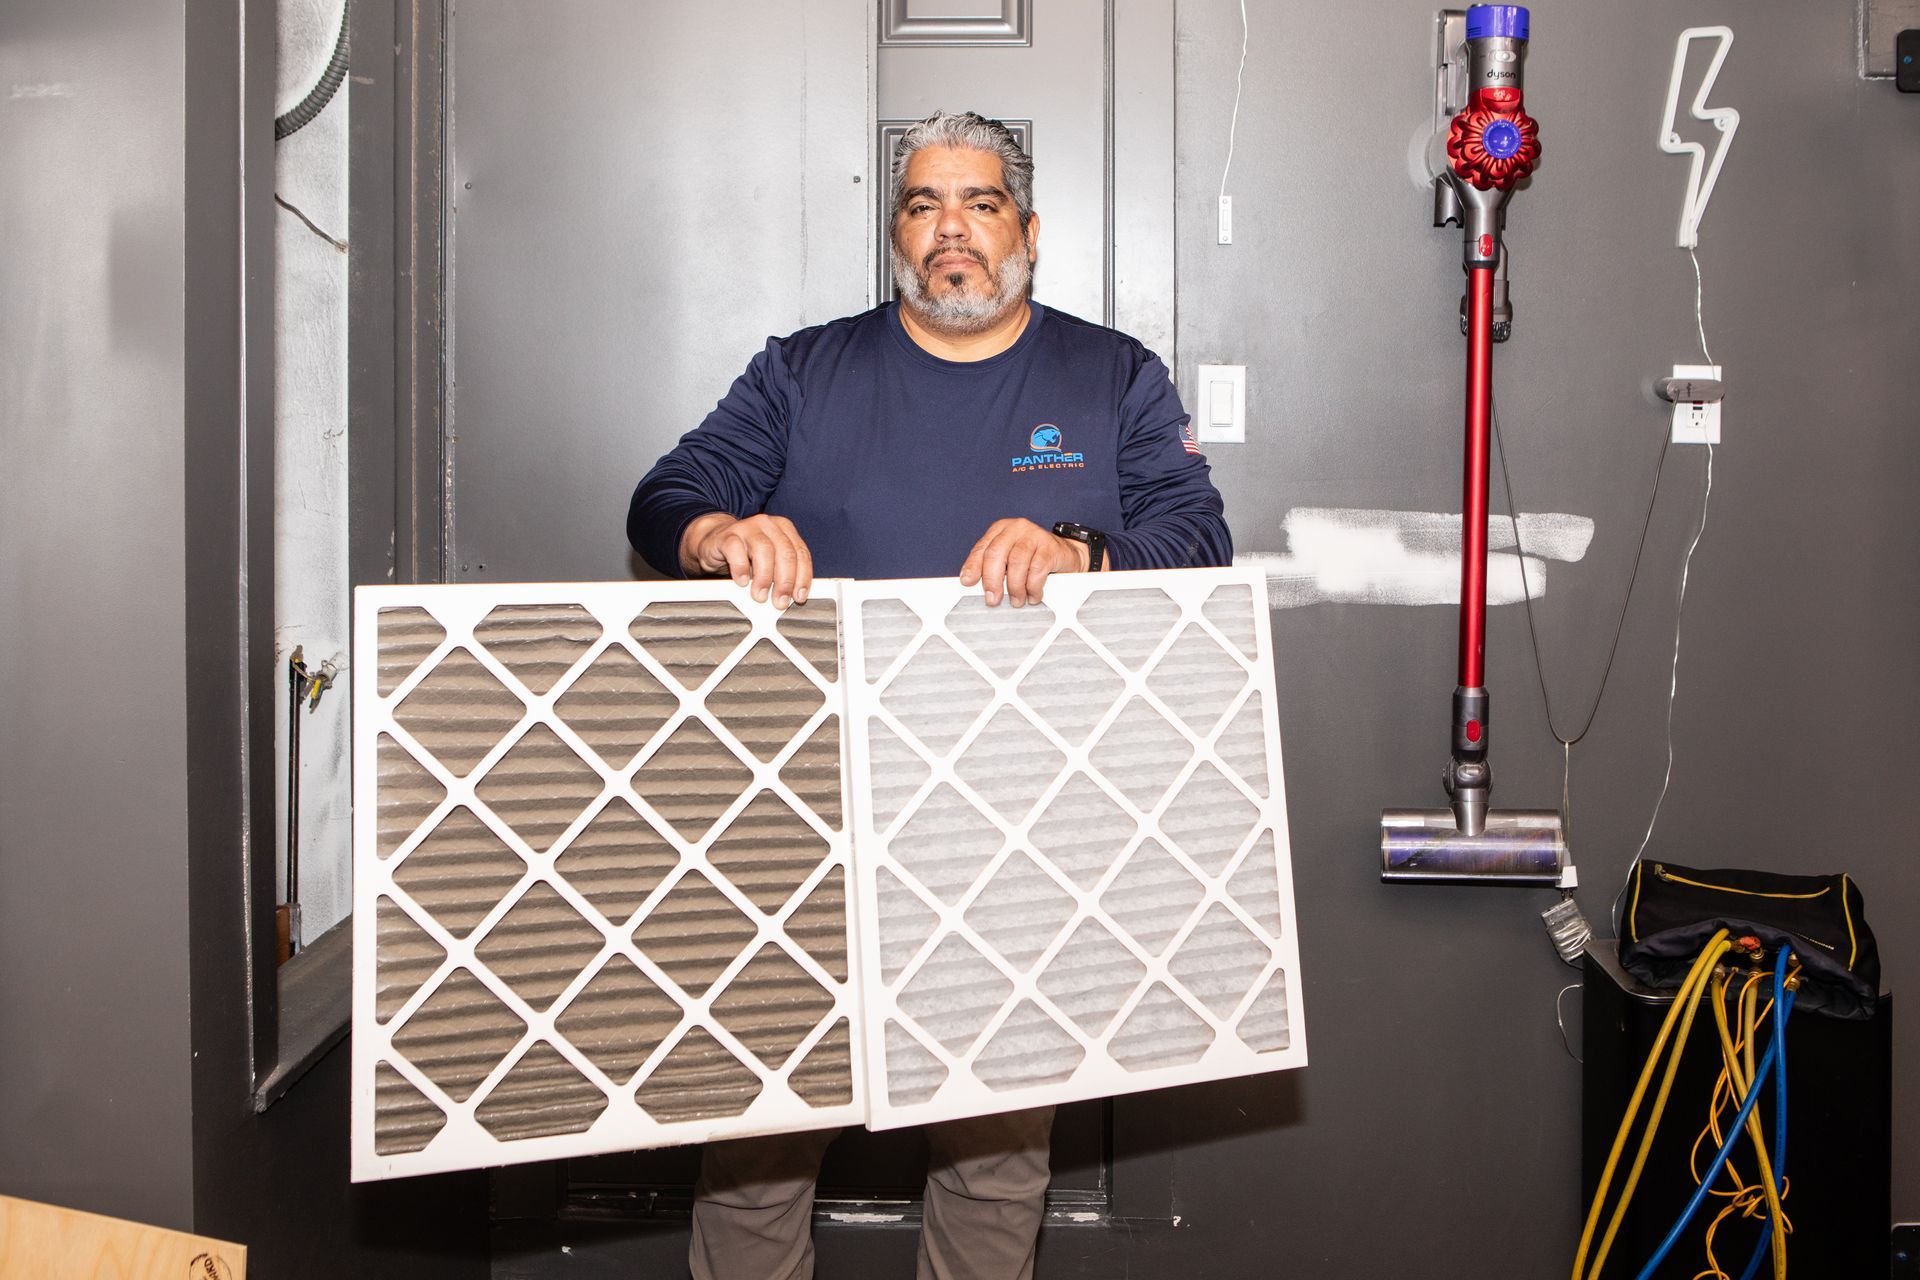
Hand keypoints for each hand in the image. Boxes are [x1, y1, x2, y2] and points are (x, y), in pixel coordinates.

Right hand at [680, 512, 812, 607]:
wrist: (714, 542)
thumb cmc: (745, 554)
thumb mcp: (768, 561)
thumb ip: (781, 573)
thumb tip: (789, 598)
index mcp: (784, 528)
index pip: (800, 553)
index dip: (802, 577)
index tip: (798, 597)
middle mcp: (768, 525)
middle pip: (785, 552)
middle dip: (785, 581)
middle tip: (780, 601)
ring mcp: (747, 527)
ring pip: (763, 550)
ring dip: (764, 577)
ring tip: (760, 595)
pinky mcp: (727, 535)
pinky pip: (736, 551)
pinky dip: (741, 569)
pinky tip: (741, 582)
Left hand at [959, 518, 1087, 606]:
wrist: (1066, 556)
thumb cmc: (1034, 559)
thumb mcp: (1010, 560)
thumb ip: (994, 568)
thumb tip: (975, 586)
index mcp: (1001, 530)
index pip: (982, 548)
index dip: (973, 566)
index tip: (968, 582)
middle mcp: (1016, 528)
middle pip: (996, 553)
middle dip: (992, 580)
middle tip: (993, 599)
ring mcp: (1034, 535)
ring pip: (1016, 563)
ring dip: (1015, 587)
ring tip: (1017, 600)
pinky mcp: (1050, 547)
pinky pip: (1037, 569)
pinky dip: (1033, 587)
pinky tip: (1033, 595)